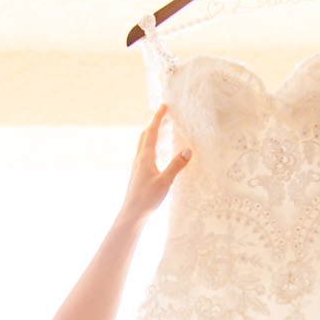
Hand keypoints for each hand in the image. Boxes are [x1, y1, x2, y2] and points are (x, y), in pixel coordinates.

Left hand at [115, 106, 189, 228]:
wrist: (131, 214)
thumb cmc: (147, 199)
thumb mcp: (165, 182)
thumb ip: (176, 166)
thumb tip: (187, 151)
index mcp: (145, 157)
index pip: (152, 132)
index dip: (158, 118)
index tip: (164, 106)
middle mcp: (139, 159)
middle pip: (145, 135)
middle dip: (154, 123)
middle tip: (164, 115)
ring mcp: (137, 166)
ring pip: (143, 144)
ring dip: (151, 134)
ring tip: (161, 129)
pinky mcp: (138, 174)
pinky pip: (144, 153)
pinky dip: (151, 146)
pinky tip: (156, 153)